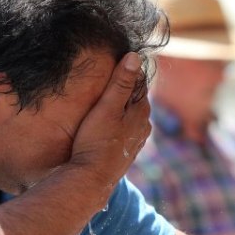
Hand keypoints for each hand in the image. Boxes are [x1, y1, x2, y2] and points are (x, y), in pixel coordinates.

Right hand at [67, 52, 150, 189]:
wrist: (91, 178)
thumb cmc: (96, 141)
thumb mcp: (107, 107)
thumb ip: (121, 82)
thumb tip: (136, 56)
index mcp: (141, 110)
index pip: (138, 81)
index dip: (124, 71)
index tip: (110, 64)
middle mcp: (143, 125)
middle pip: (134, 98)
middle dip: (121, 89)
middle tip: (102, 81)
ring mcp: (136, 140)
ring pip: (128, 115)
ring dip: (118, 108)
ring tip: (101, 102)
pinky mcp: (126, 151)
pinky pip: (123, 129)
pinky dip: (115, 123)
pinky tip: (103, 125)